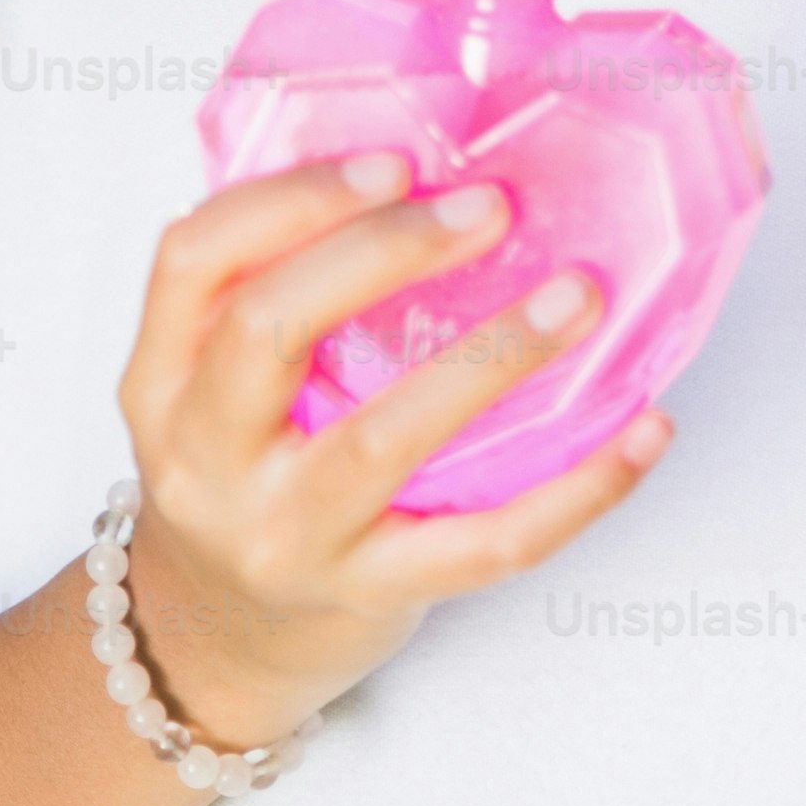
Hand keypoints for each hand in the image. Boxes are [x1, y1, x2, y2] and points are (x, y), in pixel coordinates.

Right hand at [110, 150, 667, 746]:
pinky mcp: (370, 595)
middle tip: (492, 207)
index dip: (289, 198)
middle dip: (385, 252)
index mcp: (161, 382)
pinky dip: (577, 488)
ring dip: (493, 355)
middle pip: (270, 330)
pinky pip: (487, 544)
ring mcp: (285, 535)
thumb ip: (270, 293)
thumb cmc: (246, 480)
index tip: (394, 160)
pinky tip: (644, 431)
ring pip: (386, 436)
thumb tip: (425, 169)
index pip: (193, 260)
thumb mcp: (211, 389)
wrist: (220, 645)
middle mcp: (205, 459)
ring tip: (580, 296)